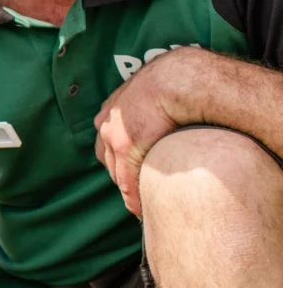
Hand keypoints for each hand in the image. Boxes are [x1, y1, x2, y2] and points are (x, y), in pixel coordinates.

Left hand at [95, 54, 185, 216]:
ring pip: (116, 172)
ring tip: (140, 206)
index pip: (108, 144)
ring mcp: (113, 134)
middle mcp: (107, 122)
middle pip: (108, 160)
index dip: (119, 162)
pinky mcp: (126, 145)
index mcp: (112, 110)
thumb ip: (151, 111)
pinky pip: (126, 179)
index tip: (129, 176)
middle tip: (136, 194)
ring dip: (128, 190)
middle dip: (121, 176)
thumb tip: (164, 121)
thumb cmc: (177, 84)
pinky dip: (133, 197)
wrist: (179, 78)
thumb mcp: (155, 97)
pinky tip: (141, 209)